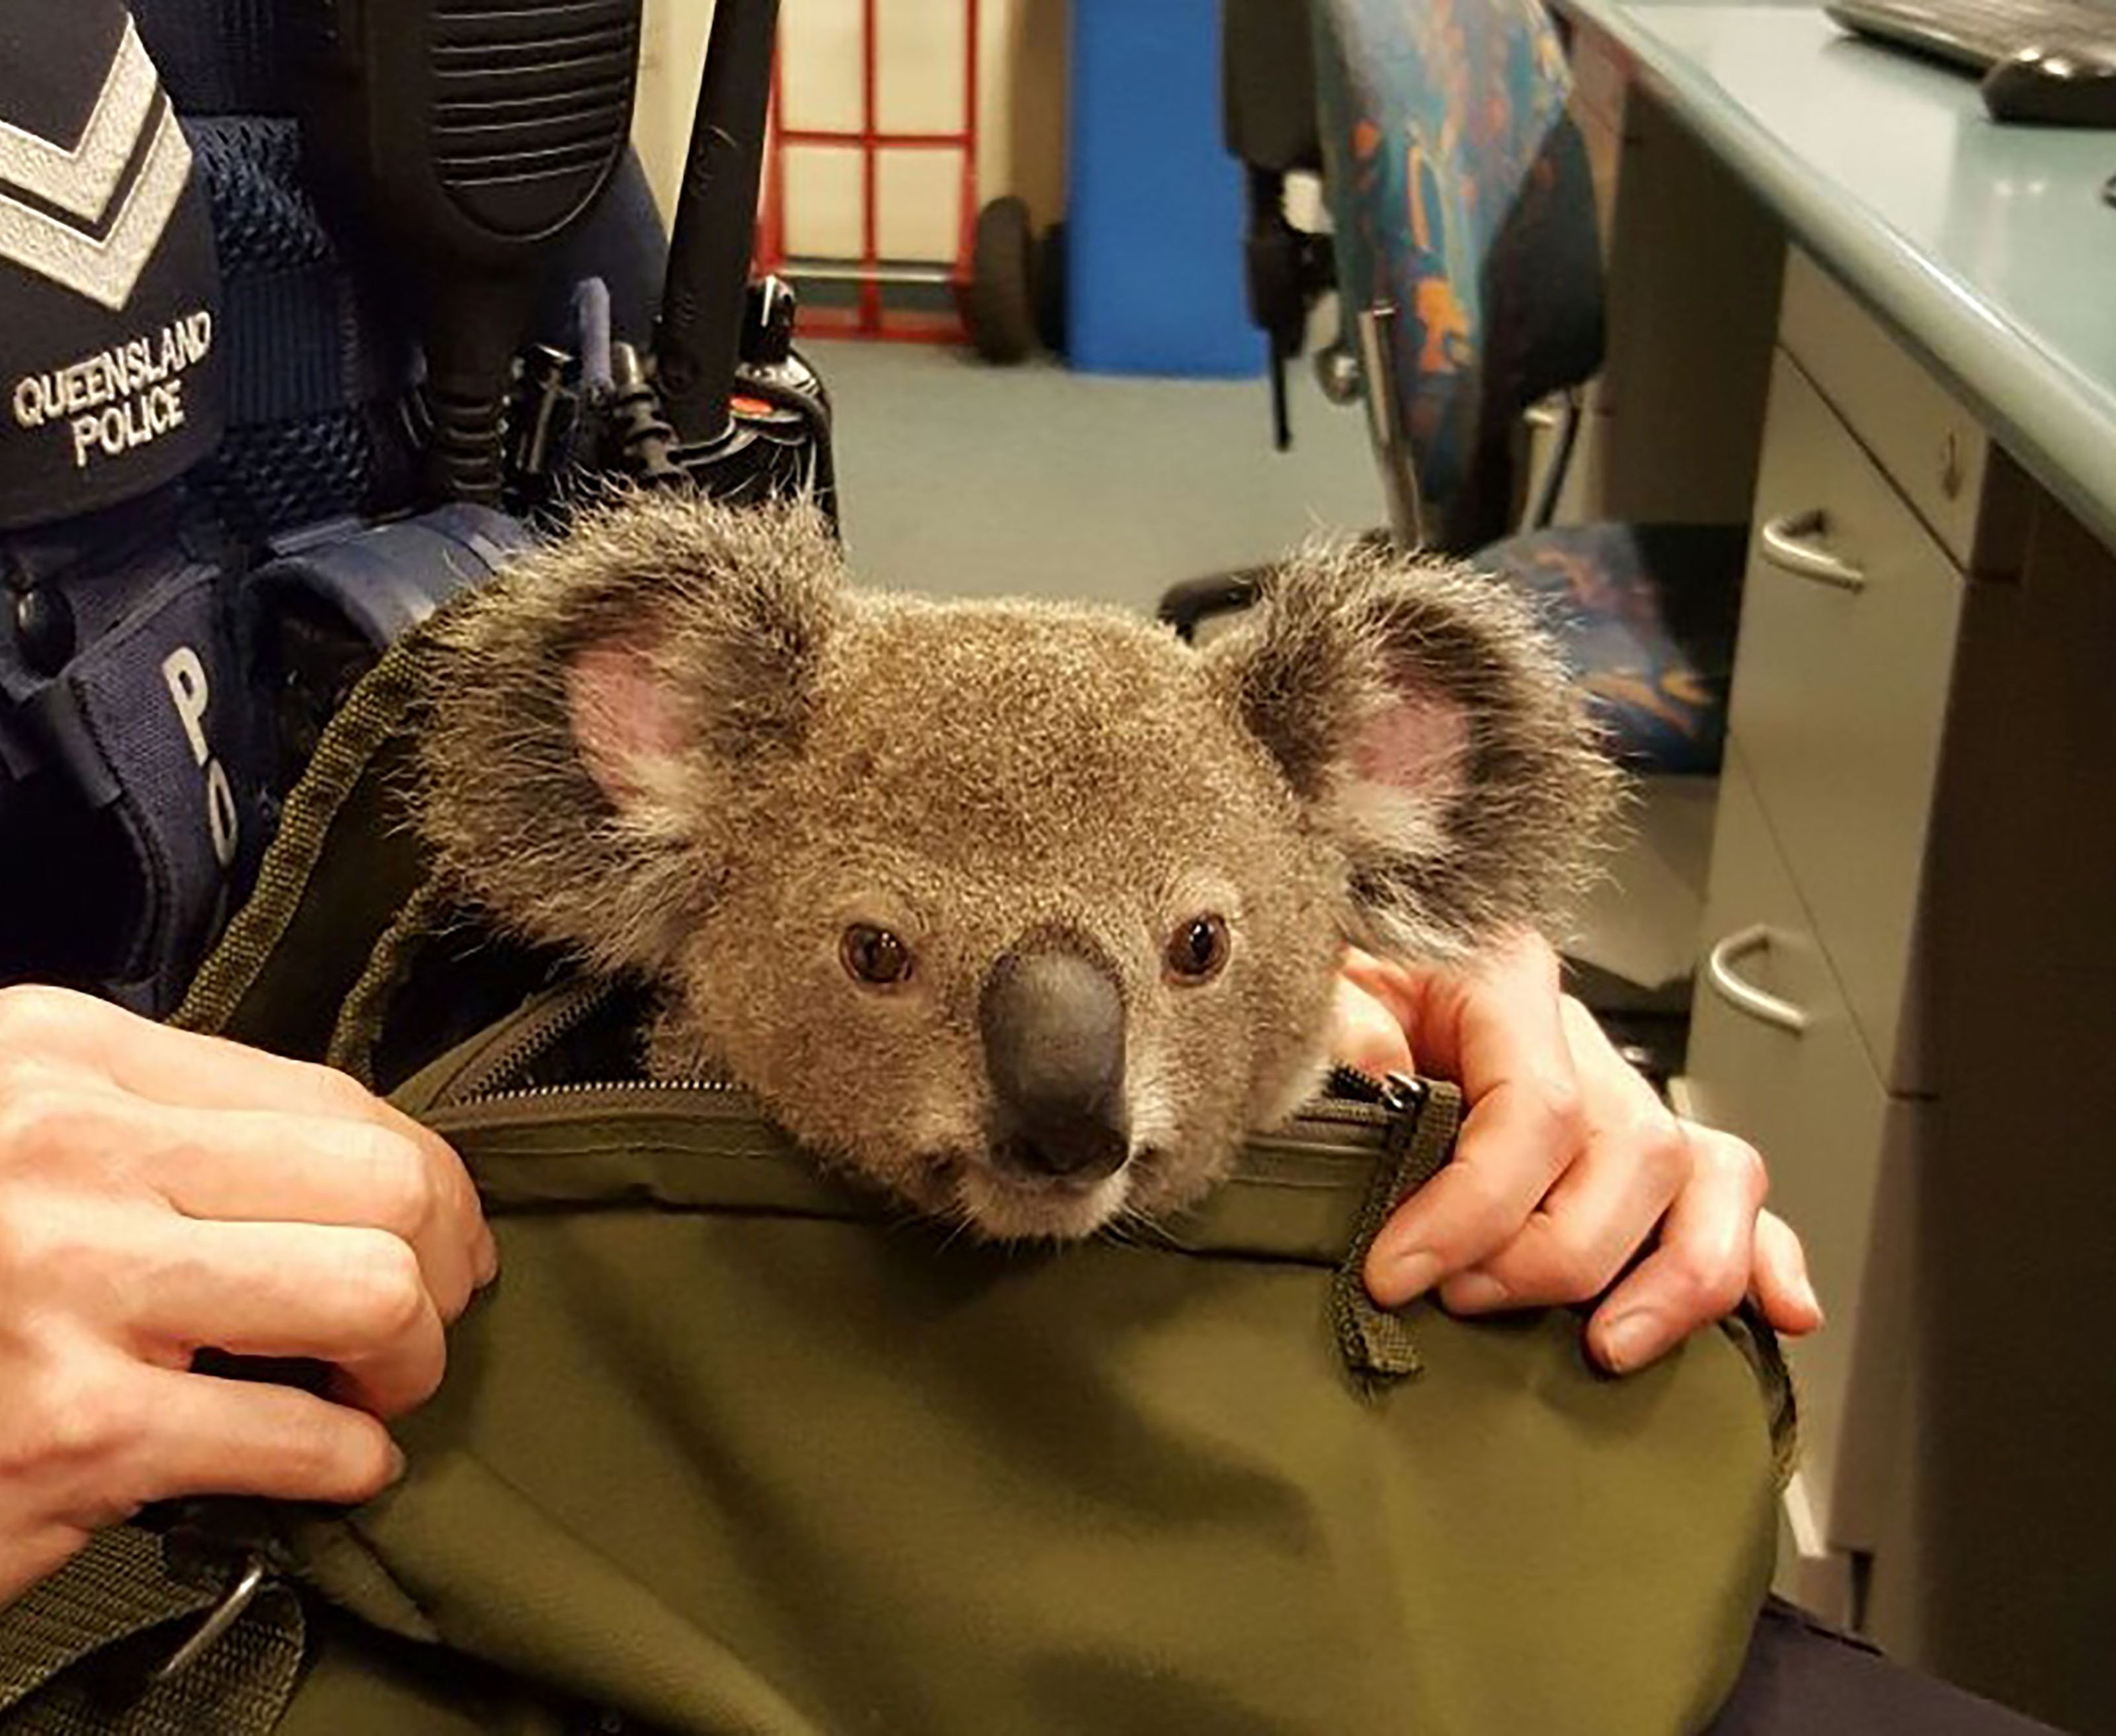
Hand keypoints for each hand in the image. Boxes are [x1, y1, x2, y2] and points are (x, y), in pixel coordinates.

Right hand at [0, 985, 495, 1607]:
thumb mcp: (24, 1135)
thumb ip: (168, 1128)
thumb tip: (356, 1171)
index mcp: (64, 1056)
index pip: (330, 1098)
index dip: (426, 1176)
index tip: (441, 1233)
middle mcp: (69, 1155)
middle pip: (381, 1184)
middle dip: (444, 1262)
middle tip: (426, 1315)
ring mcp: (69, 1290)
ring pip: (372, 1293)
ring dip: (410, 1360)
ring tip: (376, 1387)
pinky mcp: (72, 1434)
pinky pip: (302, 1437)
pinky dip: (351, 1461)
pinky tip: (333, 1461)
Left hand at [1331, 934, 1821, 1372]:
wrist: (1347, 972)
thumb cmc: (1336, 985)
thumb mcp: (1318, 982)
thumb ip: (1341, 1022)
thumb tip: (1380, 1071)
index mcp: (1504, 980)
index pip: (1538, 1106)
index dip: (1475, 1208)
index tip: (1398, 1275)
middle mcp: (1579, 1035)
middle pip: (1631, 1153)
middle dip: (1554, 1255)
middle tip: (1463, 1302)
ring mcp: (1620, 1091)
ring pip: (1705, 1176)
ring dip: (1671, 1277)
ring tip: (1605, 1347)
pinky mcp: (1637, 1146)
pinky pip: (1731, 1191)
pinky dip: (1762, 1255)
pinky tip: (1779, 1313)